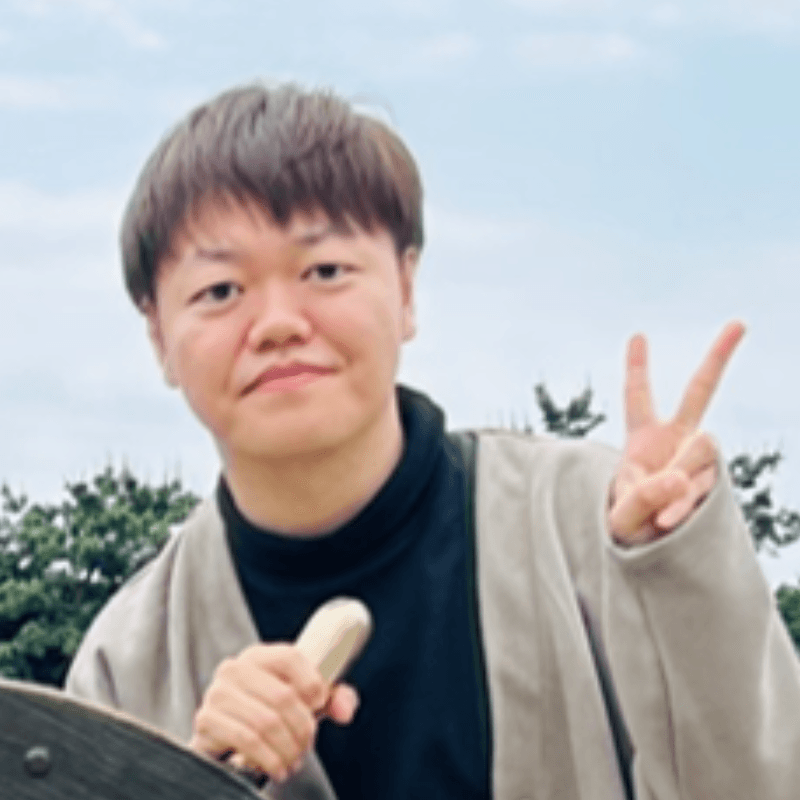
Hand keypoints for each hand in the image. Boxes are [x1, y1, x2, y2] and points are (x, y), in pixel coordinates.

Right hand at [189, 643, 358, 782]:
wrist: (231, 743)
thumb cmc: (275, 714)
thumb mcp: (307, 702)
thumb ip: (335, 698)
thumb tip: (344, 710)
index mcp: (259, 655)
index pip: (291, 658)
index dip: (312, 684)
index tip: (318, 705)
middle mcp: (234, 668)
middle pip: (283, 697)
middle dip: (303, 728)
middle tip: (307, 745)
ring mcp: (217, 693)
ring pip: (266, 722)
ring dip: (288, 748)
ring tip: (294, 759)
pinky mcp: (205, 721)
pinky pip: (246, 741)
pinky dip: (269, 759)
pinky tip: (277, 768)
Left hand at [608, 321, 744, 545]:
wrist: (648, 551)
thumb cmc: (626, 525)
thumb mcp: (621, 513)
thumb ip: (642, 496)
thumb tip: (678, 477)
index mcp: (643, 438)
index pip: (638, 397)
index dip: (637, 368)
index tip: (637, 336)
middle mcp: (675, 441)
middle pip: (700, 393)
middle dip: (718, 357)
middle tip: (739, 322)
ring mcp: (696, 461)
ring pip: (703, 449)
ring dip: (680, 477)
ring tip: (658, 512)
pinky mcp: (709, 483)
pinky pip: (703, 484)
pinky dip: (683, 505)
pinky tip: (667, 521)